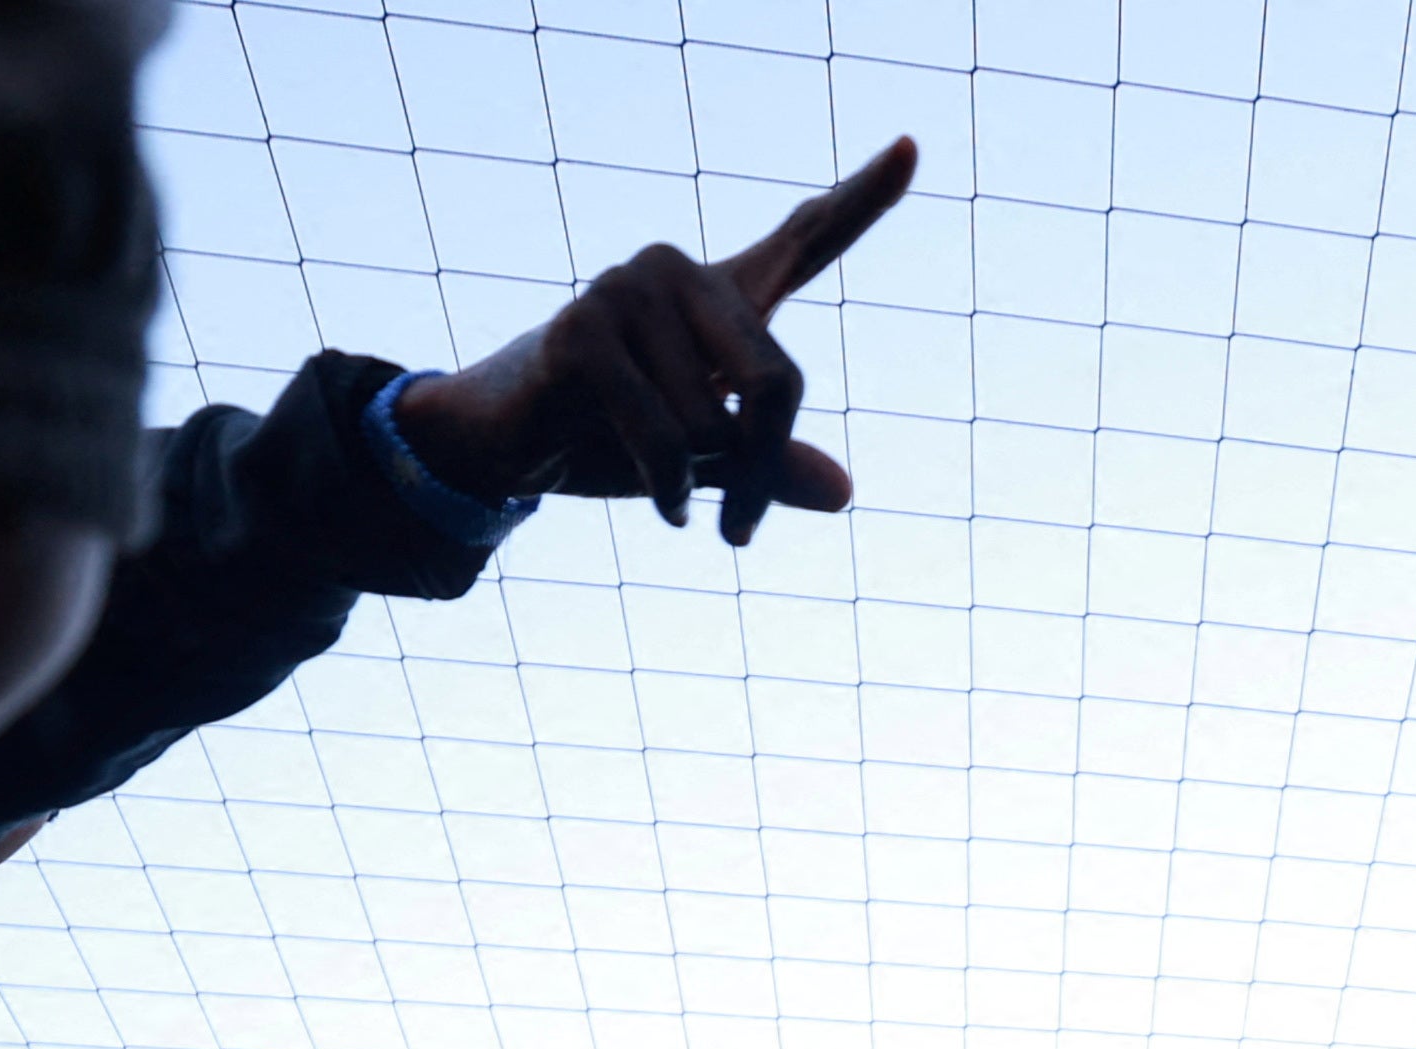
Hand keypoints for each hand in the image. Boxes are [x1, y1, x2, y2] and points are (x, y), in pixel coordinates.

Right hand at [393, 139, 917, 542]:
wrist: (503, 443)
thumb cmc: (611, 441)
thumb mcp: (709, 465)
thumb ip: (770, 467)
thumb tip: (842, 490)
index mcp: (724, 292)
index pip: (807, 238)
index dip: (864, 196)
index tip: (912, 149)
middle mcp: (680, 273)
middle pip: (776, 381)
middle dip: (766, 470)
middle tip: (742, 530)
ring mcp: (627, 290)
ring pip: (716, 425)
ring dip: (697, 481)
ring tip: (660, 476)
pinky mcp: (583, 331)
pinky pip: (667, 439)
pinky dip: (669, 487)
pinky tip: (660, 498)